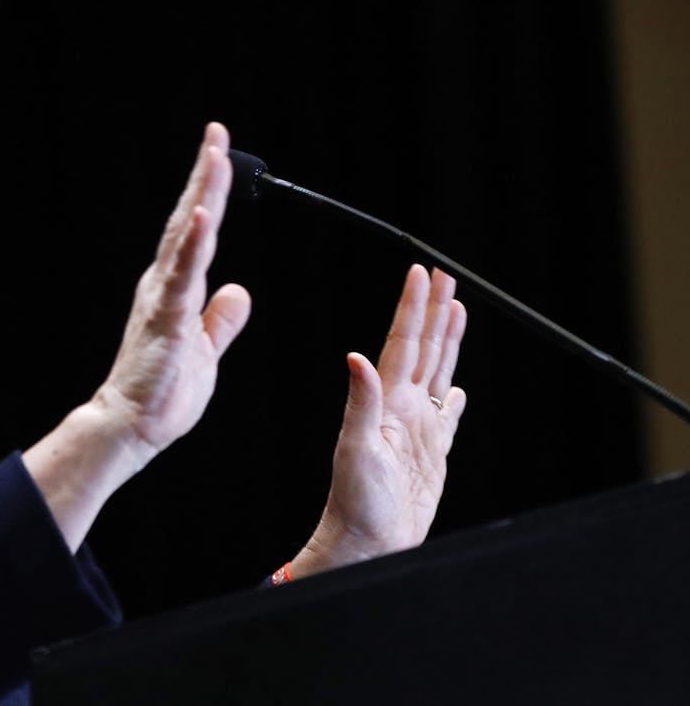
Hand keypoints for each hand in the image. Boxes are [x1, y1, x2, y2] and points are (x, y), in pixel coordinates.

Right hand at [23, 123, 251, 550]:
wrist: (131, 427)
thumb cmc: (161, 393)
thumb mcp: (205, 350)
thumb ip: (219, 320)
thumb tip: (237, 291)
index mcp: (176, 290)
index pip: (198, 232)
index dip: (210, 193)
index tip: (219, 154)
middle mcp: (165, 284)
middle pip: (189, 220)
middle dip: (204, 176)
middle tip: (217, 135)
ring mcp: (162, 298)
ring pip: (185, 236)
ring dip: (201, 195)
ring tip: (214, 156)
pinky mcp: (164, 318)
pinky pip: (182, 275)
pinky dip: (192, 244)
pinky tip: (201, 215)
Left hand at [293, 265, 467, 576]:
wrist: (364, 543)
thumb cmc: (355, 503)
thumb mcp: (355, 450)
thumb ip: (360, 403)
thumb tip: (355, 357)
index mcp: (387, 402)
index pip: (403, 343)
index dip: (412, 307)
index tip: (421, 272)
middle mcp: (403, 409)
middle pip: (423, 348)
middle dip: (434, 311)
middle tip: (444, 276)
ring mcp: (418, 430)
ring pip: (439, 374)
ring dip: (447, 342)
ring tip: (455, 310)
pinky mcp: (431, 456)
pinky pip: (448, 420)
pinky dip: (455, 400)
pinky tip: (459, 389)